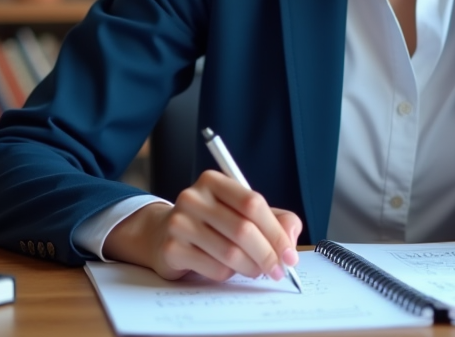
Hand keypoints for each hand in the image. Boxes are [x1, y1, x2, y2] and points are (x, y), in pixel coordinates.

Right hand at [103, 170, 302, 282]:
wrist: (164, 234)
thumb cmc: (213, 223)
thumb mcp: (243, 213)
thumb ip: (275, 220)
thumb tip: (291, 240)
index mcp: (214, 181)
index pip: (253, 203)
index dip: (276, 231)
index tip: (290, 254)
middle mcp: (193, 197)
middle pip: (243, 229)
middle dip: (268, 254)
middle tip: (279, 271)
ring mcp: (178, 222)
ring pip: (229, 252)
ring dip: (251, 267)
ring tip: (257, 271)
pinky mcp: (171, 249)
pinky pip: (213, 268)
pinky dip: (229, 274)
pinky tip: (229, 270)